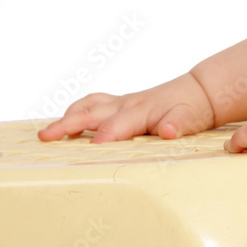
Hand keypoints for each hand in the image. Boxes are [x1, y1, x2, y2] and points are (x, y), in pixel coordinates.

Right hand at [37, 73, 214, 142]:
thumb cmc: (193, 108)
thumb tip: (169, 131)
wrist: (200, 92)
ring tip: (49, 133)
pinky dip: (79, 110)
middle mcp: (127, 104)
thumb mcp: (190, 118)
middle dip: (67, 125)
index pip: (114, 128)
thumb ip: (178, 125)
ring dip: (68, 117)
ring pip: (90, 105)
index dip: (100, 140)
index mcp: (140, 111)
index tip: (84, 154)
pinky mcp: (122, 103)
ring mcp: (123, 102)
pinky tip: (70, 122)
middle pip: (91, 114)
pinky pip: (95, 102)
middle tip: (46, 137)